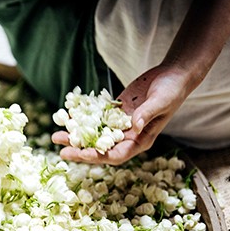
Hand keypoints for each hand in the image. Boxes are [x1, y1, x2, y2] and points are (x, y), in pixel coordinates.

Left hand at [52, 64, 191, 164]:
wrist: (173, 74)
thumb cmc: (172, 90)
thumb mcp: (161, 101)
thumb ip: (147, 114)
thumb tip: (134, 126)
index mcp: (141, 140)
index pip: (116, 155)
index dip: (98, 156)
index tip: (80, 154)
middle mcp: (128, 136)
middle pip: (101, 148)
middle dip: (80, 150)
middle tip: (60, 150)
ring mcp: (120, 124)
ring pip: (94, 134)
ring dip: (76, 135)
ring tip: (56, 134)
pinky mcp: (115, 111)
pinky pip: (95, 118)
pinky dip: (82, 119)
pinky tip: (67, 117)